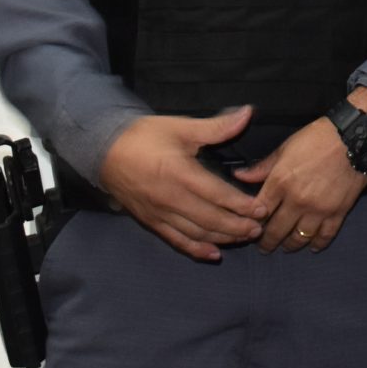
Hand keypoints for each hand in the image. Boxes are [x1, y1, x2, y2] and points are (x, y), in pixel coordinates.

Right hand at [95, 106, 268, 261]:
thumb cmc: (144, 137)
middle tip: (260, 229)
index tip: (262, 209)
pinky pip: (176, 241)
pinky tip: (213, 254)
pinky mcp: (151, 222)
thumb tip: (247, 113)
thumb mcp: (181, 127)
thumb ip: (216, 127)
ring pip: (197, 233)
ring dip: (223, 239)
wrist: (104, 152)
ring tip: (245, 238)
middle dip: (238, 227)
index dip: (242, 206)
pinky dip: (197, 249)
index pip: (218, 195)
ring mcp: (160, 214)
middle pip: (211, 220)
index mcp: (180, 173)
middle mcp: (171, 198)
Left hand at [235, 88, 366, 253]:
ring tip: (286, 247)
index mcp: (280, 182)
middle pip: (276, 230)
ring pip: (299, 238)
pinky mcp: (338, 213)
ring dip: (290, 245)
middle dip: (267, 242)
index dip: (252, 222)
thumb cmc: (316, 138)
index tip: (250, 227)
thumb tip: (239, 176)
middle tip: (264, 246)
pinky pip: (325, 236)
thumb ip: (262, 166)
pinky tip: (312, 246)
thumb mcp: (285, 148)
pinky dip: (317, 244)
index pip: (259, 212)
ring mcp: (318, 209)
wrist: (353, 136)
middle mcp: (296, 200)